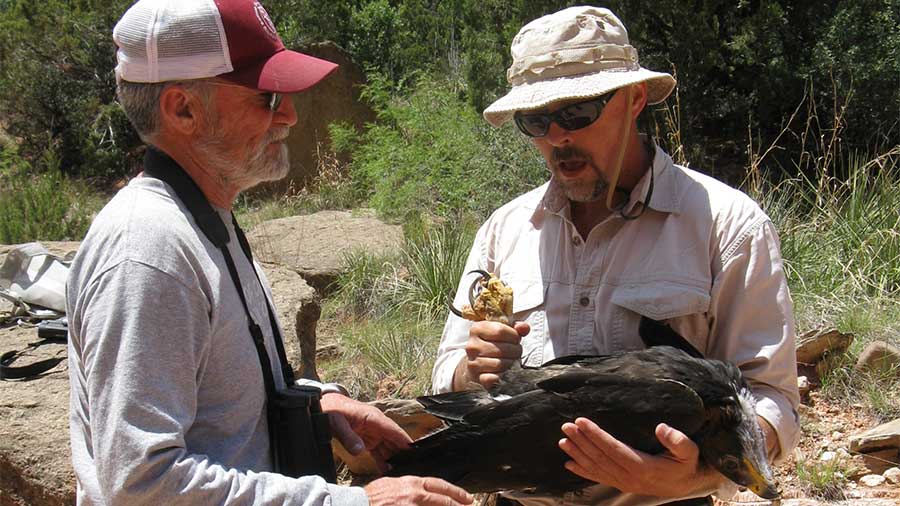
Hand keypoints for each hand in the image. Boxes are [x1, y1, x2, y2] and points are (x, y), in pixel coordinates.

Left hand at [320, 393, 411, 472]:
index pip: (394, 431)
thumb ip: (348, 437)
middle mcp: (377, 425)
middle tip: (409, 467)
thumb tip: (360, 451)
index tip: (416, 452)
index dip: (405, 442)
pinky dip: (383, 460)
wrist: (325, 405)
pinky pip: (378, 451)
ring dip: (393, 458)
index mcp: (374, 418)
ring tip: (399, 472)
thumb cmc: (332, 410)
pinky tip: (387, 470)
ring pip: (388, 447)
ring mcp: (373, 432)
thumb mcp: (337, 423)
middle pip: (394, 440)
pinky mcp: (367, 439)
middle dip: (402, 453)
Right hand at [364, 476, 473, 505]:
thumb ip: (407, 487)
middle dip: (458, 503)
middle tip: (469, 505)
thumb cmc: (370, 497)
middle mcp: (413, 494)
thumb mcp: (391, 484)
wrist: (357, 505)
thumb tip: (420, 491)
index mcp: (410, 483)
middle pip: (442, 498)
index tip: (465, 497)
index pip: (438, 484)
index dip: (454, 491)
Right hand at [455, 321, 528, 389]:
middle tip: (515, 352)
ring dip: (510, 364)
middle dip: (515, 351)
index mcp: (477, 329)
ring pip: (500, 364)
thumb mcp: (502, 331)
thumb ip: (516, 328)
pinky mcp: (475, 377)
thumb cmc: (492, 345)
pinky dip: (500, 376)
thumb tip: (524, 328)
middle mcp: (472, 346)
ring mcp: (473, 362)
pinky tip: (502, 372)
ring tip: (510, 361)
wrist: (476, 362)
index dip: (514, 336)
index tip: (515, 339)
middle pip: (503, 349)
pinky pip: (492, 378)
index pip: (501, 331)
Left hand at [559, 419, 720, 497]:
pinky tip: (569, 464)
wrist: (687, 484)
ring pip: (596, 468)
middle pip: (600, 457)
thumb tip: (662, 428)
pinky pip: (599, 477)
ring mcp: (624, 482)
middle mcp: (630, 477)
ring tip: (563, 441)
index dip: (596, 435)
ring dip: (578, 454)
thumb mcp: (689, 451)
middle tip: (566, 426)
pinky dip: (583, 471)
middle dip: (581, 441)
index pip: (613, 448)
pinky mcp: (622, 484)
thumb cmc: (686, 464)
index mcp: (643, 466)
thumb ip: (677, 441)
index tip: (581, 421)